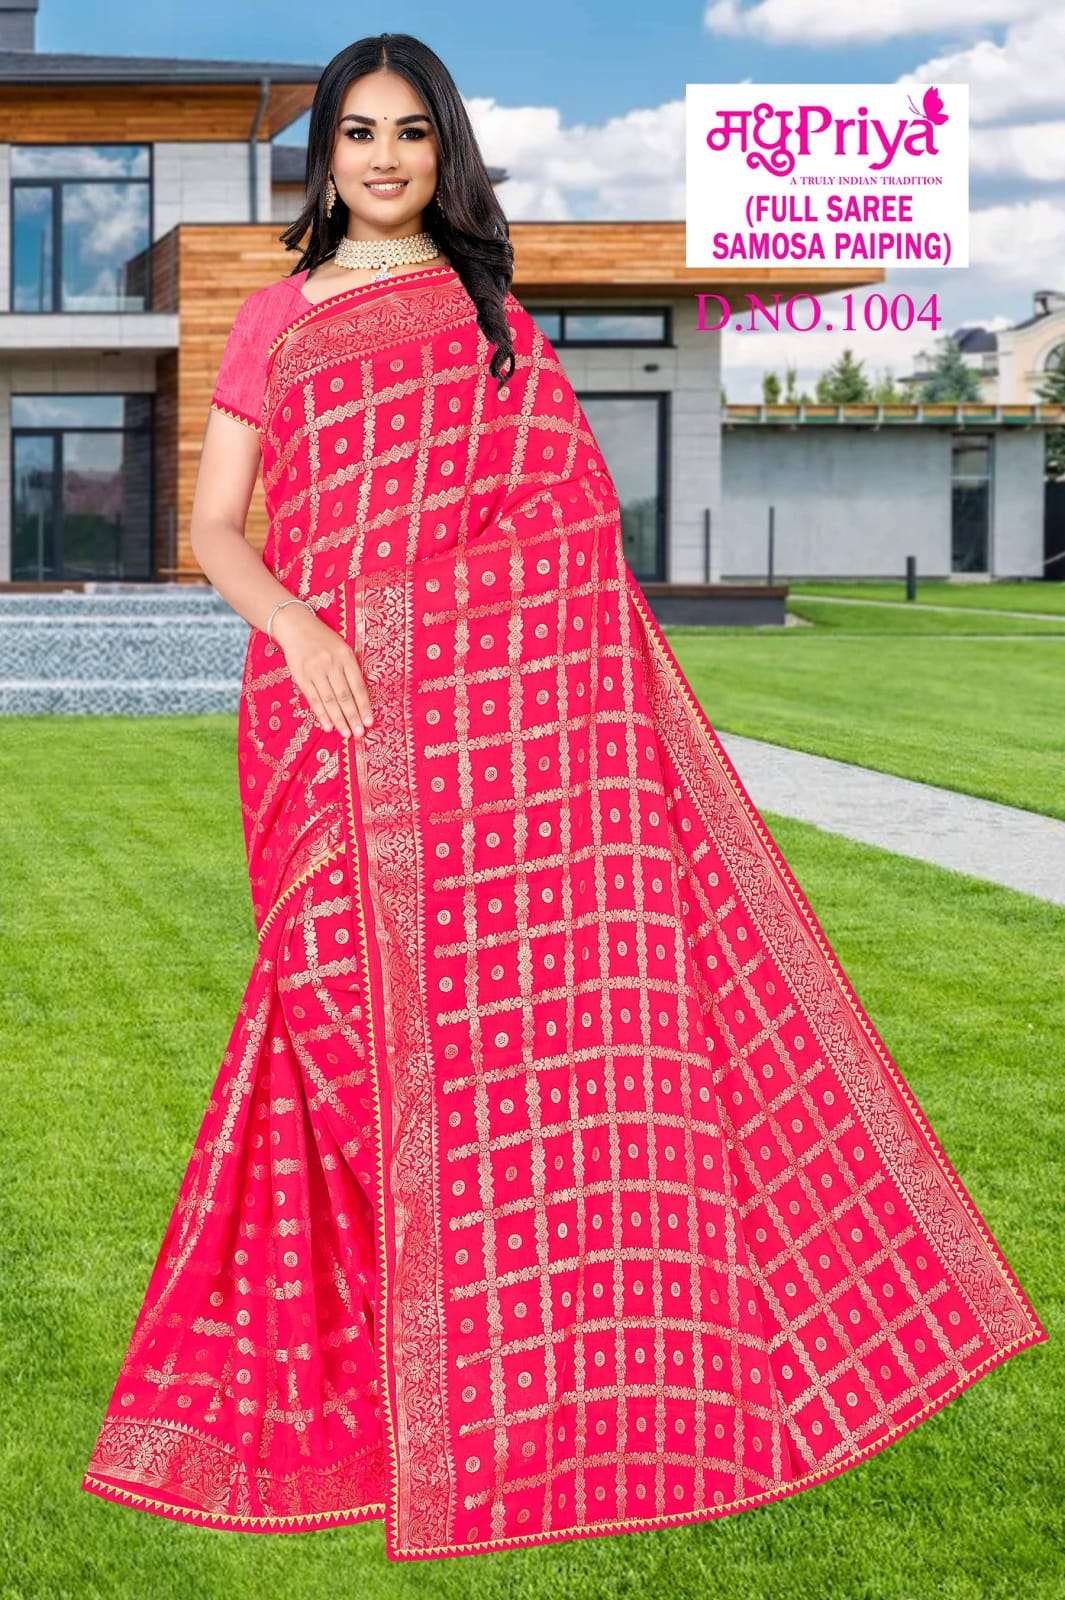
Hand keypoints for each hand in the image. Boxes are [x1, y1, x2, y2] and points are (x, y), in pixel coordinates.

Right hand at [271, 602, 373, 738]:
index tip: (370, 722)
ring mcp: (315, 670)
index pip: (358, 686)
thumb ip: (351, 669)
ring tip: (346, 734)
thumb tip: (361, 699)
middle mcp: (331, 663)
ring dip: (339, 719)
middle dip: (353, 717)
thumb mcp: (342, 648)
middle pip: (344, 696)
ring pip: (329, 700)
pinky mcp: (301, 676)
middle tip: (360, 733)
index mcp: (346, 656)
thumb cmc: (324, 640)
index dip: (364, 706)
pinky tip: (328, 726)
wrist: (296, 626)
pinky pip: (313, 699)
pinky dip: (321, 714)